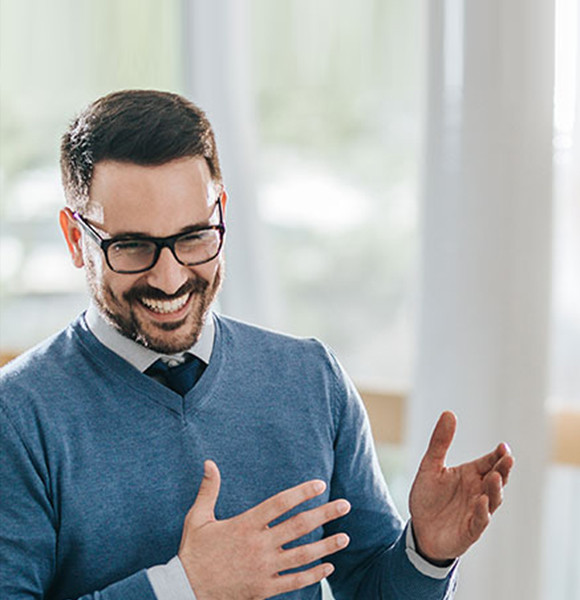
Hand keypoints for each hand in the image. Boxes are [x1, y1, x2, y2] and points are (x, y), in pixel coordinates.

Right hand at [178, 460, 350, 599]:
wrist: (186, 591)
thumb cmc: (194, 552)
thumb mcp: (197, 518)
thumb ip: (208, 490)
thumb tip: (209, 463)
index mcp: (245, 525)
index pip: (279, 504)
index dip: (301, 493)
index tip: (320, 485)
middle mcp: (258, 545)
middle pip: (298, 526)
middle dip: (324, 514)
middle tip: (345, 505)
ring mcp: (263, 568)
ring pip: (302, 555)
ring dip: (326, 546)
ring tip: (346, 537)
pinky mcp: (264, 589)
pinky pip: (294, 581)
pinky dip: (313, 575)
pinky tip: (328, 567)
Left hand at [409, 411, 513, 561]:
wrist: (420, 530)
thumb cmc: (428, 497)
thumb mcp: (430, 465)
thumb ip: (440, 442)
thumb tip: (449, 413)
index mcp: (471, 474)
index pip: (490, 462)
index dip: (498, 455)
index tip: (503, 447)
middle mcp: (478, 491)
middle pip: (497, 479)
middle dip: (503, 469)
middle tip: (507, 458)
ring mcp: (477, 511)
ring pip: (492, 499)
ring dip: (495, 489)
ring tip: (495, 477)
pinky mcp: (470, 530)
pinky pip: (480, 521)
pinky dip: (482, 512)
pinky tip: (480, 502)